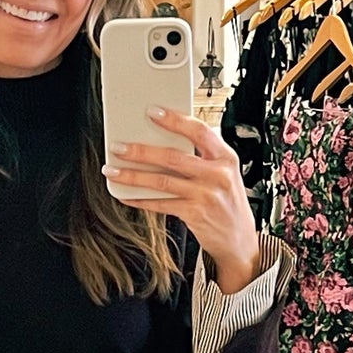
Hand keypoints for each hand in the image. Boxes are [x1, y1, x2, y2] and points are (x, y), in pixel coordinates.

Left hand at [102, 108, 261, 292]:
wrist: (239, 240)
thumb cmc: (228, 203)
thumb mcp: (225, 174)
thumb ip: (204, 157)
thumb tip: (167, 140)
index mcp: (226, 157)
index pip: (199, 132)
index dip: (175, 120)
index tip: (153, 112)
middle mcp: (217, 174)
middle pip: (173, 157)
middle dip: (141, 151)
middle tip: (119, 147)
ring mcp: (206, 195)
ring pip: (162, 181)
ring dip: (133, 176)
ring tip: (112, 170)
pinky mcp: (195, 214)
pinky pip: (161, 204)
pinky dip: (140, 200)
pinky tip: (126, 196)